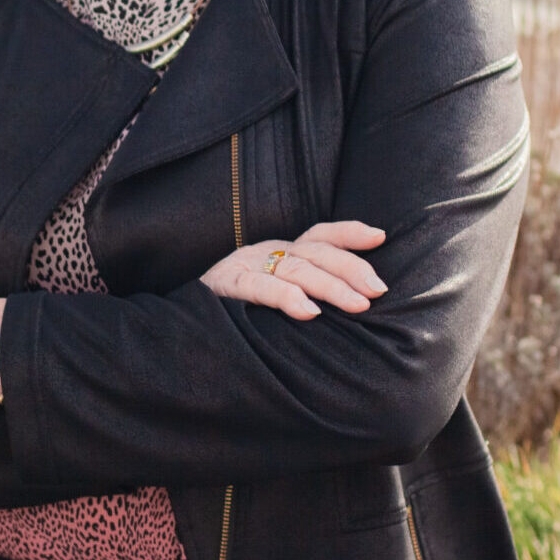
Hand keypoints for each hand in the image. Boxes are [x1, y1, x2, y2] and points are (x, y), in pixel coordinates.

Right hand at [199, 221, 386, 319]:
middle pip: (315, 253)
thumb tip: (356, 306)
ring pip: (294, 269)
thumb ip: (304, 294)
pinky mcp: (225, 287)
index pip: (318, 236)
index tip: (380, 236)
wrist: (180, 325)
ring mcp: (244, 267)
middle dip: (351, 269)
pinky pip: (259, 288)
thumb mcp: (272, 297)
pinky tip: (309, 312)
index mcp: (278, 254)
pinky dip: (286, 298)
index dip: (348, 233)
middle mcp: (265, 253)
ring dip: (330, 287)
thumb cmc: (235, 314)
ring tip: (357, 306)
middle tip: (377, 291)